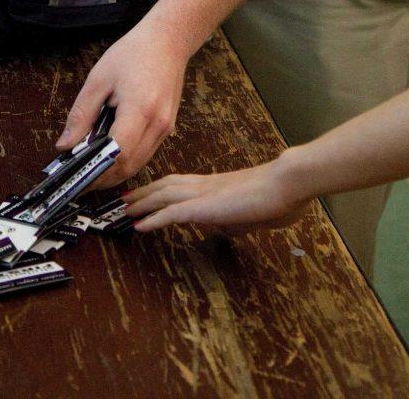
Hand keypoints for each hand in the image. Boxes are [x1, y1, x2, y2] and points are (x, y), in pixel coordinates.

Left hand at [56, 20, 187, 186]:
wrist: (168, 40)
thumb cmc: (134, 53)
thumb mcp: (99, 79)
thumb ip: (81, 115)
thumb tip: (65, 145)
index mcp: (140, 110)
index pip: (117, 154)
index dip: (96, 171)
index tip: (76, 177)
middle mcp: (157, 124)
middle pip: (128, 166)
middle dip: (102, 178)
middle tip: (79, 178)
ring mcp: (165, 128)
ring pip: (138, 165)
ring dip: (115, 172)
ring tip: (91, 168)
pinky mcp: (167, 128)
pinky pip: (146, 154)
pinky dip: (127, 160)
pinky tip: (110, 153)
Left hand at [123, 154, 311, 234]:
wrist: (286, 183)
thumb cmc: (277, 196)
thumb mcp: (251, 211)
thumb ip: (235, 216)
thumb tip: (226, 225)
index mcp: (216, 184)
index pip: (180, 183)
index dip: (160, 188)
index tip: (146, 193)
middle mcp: (205, 184)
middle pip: (165, 185)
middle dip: (143, 192)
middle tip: (122, 199)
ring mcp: (204, 193)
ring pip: (163, 195)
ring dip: (141, 203)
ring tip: (122, 210)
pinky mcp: (205, 206)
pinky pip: (171, 213)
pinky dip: (153, 218)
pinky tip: (139, 226)